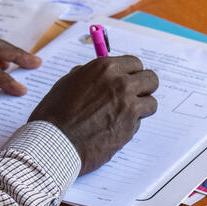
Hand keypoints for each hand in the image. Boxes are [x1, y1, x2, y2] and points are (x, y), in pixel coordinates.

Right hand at [29, 56, 158, 174]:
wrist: (55, 142)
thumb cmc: (55, 114)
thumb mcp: (68, 83)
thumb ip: (90, 76)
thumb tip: (101, 74)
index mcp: (105, 68)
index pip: (135, 63)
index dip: (132, 72)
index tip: (129, 79)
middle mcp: (120, 83)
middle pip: (151, 80)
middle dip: (144, 88)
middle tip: (135, 96)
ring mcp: (128, 106)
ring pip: (151, 103)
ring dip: (141, 109)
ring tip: (124, 115)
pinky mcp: (130, 127)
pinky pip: (139, 123)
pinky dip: (130, 126)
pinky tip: (112, 129)